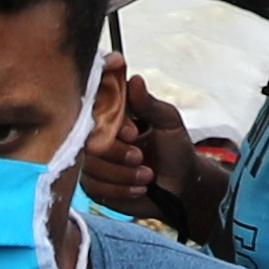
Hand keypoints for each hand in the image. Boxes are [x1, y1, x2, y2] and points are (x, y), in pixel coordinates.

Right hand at [84, 68, 213, 230]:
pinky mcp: (92, 183)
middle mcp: (98, 133)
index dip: (108, 117)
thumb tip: (135, 80)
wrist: (180, 187)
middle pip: (88, 138)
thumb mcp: (168, 123)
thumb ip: (150, 104)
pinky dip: (120, 189)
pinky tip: (139, 188)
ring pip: (91, 164)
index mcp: (114, 112)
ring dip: (122, 173)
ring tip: (146, 175)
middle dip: (116, 151)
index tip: (132, 131)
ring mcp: (92, 158)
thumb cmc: (175, 150)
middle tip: (139, 156)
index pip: (95, 103)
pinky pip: (94, 186)